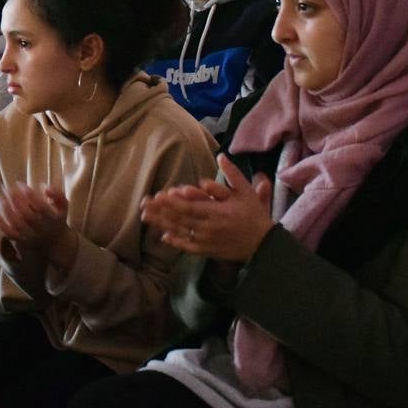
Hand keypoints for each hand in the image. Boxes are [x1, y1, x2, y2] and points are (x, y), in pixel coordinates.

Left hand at [0, 184, 75, 269]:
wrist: (56, 243)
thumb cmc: (57, 219)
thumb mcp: (63, 206)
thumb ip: (58, 194)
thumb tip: (45, 187)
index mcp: (53, 220)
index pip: (41, 207)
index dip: (30, 195)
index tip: (21, 185)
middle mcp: (42, 229)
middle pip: (27, 215)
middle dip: (16, 200)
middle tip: (8, 189)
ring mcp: (31, 237)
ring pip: (17, 225)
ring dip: (7, 210)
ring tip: (1, 198)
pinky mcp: (22, 242)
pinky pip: (10, 234)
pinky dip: (2, 224)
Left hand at [140, 154, 273, 262]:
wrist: (264, 245)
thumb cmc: (254, 215)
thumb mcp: (247, 191)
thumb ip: (233, 174)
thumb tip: (221, 156)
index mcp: (216, 212)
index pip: (188, 207)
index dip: (171, 202)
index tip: (158, 195)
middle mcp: (208, 227)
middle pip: (179, 219)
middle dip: (160, 211)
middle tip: (143, 204)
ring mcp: (207, 241)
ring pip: (180, 232)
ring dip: (162, 224)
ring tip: (146, 217)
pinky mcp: (208, 251)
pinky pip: (189, 247)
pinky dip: (176, 242)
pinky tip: (164, 237)